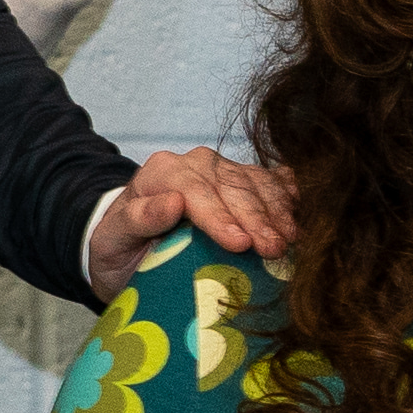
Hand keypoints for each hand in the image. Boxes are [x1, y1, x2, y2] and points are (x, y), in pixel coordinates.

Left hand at [90, 146, 291, 295]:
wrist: (131, 242)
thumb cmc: (120, 248)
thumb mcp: (111, 241)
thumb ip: (135, 220)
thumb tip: (172, 203)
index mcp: (162, 172)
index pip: (195, 190)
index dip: (220, 216)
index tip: (240, 244)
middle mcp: (195, 163)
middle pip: (233, 186)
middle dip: (257, 218)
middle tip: (275, 249)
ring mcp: (223, 169)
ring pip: (257, 182)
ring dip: (278, 211)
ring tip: (292, 240)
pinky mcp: (243, 180)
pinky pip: (272, 181)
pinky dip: (288, 197)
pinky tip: (300, 216)